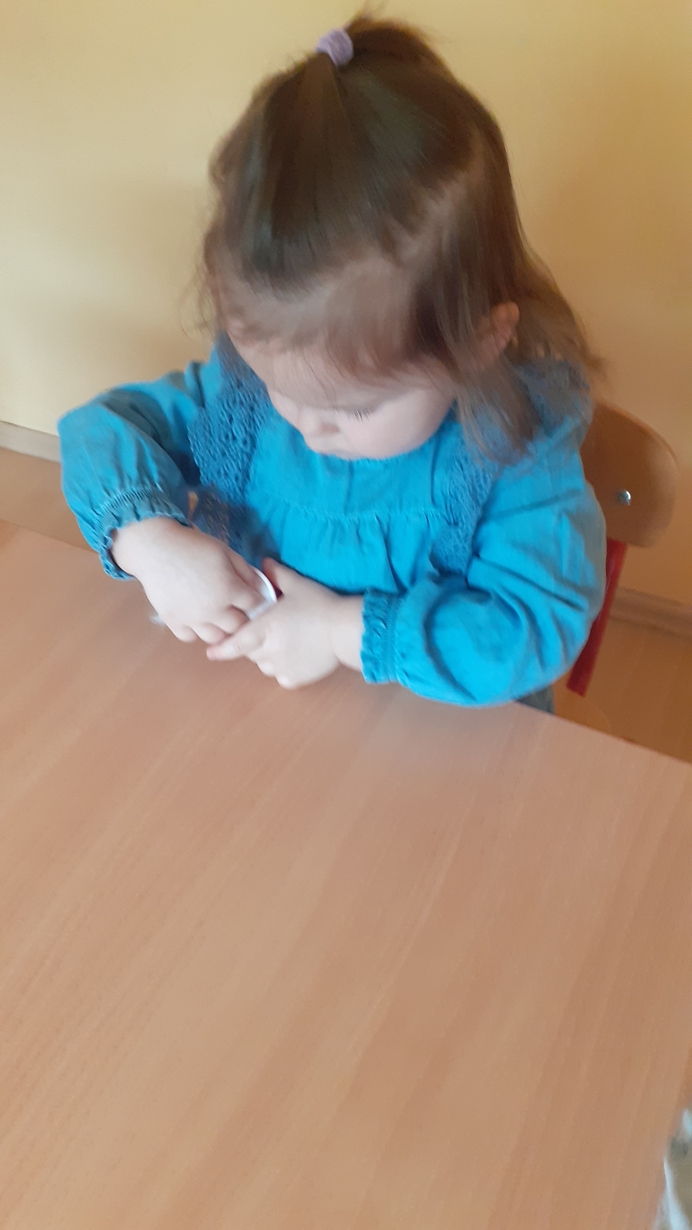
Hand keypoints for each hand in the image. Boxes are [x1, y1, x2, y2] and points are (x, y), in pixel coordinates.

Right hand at [111, 517, 263, 642]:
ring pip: (216, 637)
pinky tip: (195, 617)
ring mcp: (192, 619)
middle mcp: (213, 610)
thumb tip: (262, 589)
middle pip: (238, 627)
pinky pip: (190, 637)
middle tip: (237, 608)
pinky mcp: (173, 622)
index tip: (254, 598)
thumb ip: (247, 572)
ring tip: (217, 615)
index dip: (258, 601)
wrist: (155, 548)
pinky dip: (195, 630)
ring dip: (220, 628)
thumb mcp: (226, 553)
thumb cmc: (194, 546)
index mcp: (229, 589)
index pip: (255, 605)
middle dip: (242, 618)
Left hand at [207, 560, 363, 688]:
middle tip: (268, 632)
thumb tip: (265, 562)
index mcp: (265, 628)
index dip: (222, 648)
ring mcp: (282, 667)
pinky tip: (297, 656)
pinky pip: (281, 676)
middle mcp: (269, 650)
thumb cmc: (321, 605)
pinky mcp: (296, 679)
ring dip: (268, 656)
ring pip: (264, 665)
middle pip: (250, 652)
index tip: (211, 653)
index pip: (236, 642)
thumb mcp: (298, 585)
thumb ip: (278, 575)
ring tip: (285, 643)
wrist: (346, 630)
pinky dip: (284, 669)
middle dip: (253, 644)